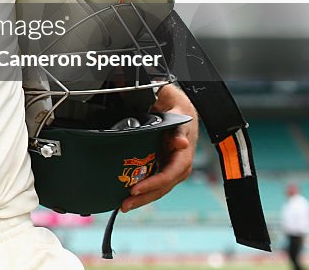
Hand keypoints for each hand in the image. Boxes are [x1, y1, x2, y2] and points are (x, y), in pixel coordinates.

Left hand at [121, 83, 198, 211]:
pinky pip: (155, 181)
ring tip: (124, 206)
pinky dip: (143, 191)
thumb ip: (175, 119)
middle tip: (126, 203)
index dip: (158, 180)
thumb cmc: (173, 102)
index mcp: (184, 143)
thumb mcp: (172, 101)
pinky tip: (127, 198)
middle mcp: (180, 157)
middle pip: (166, 183)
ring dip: (144, 198)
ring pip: (161, 186)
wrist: (176, 103)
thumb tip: (181, 143)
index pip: (175, 169)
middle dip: (147, 195)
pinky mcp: (163, 164)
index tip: (138, 187)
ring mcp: (172, 162)